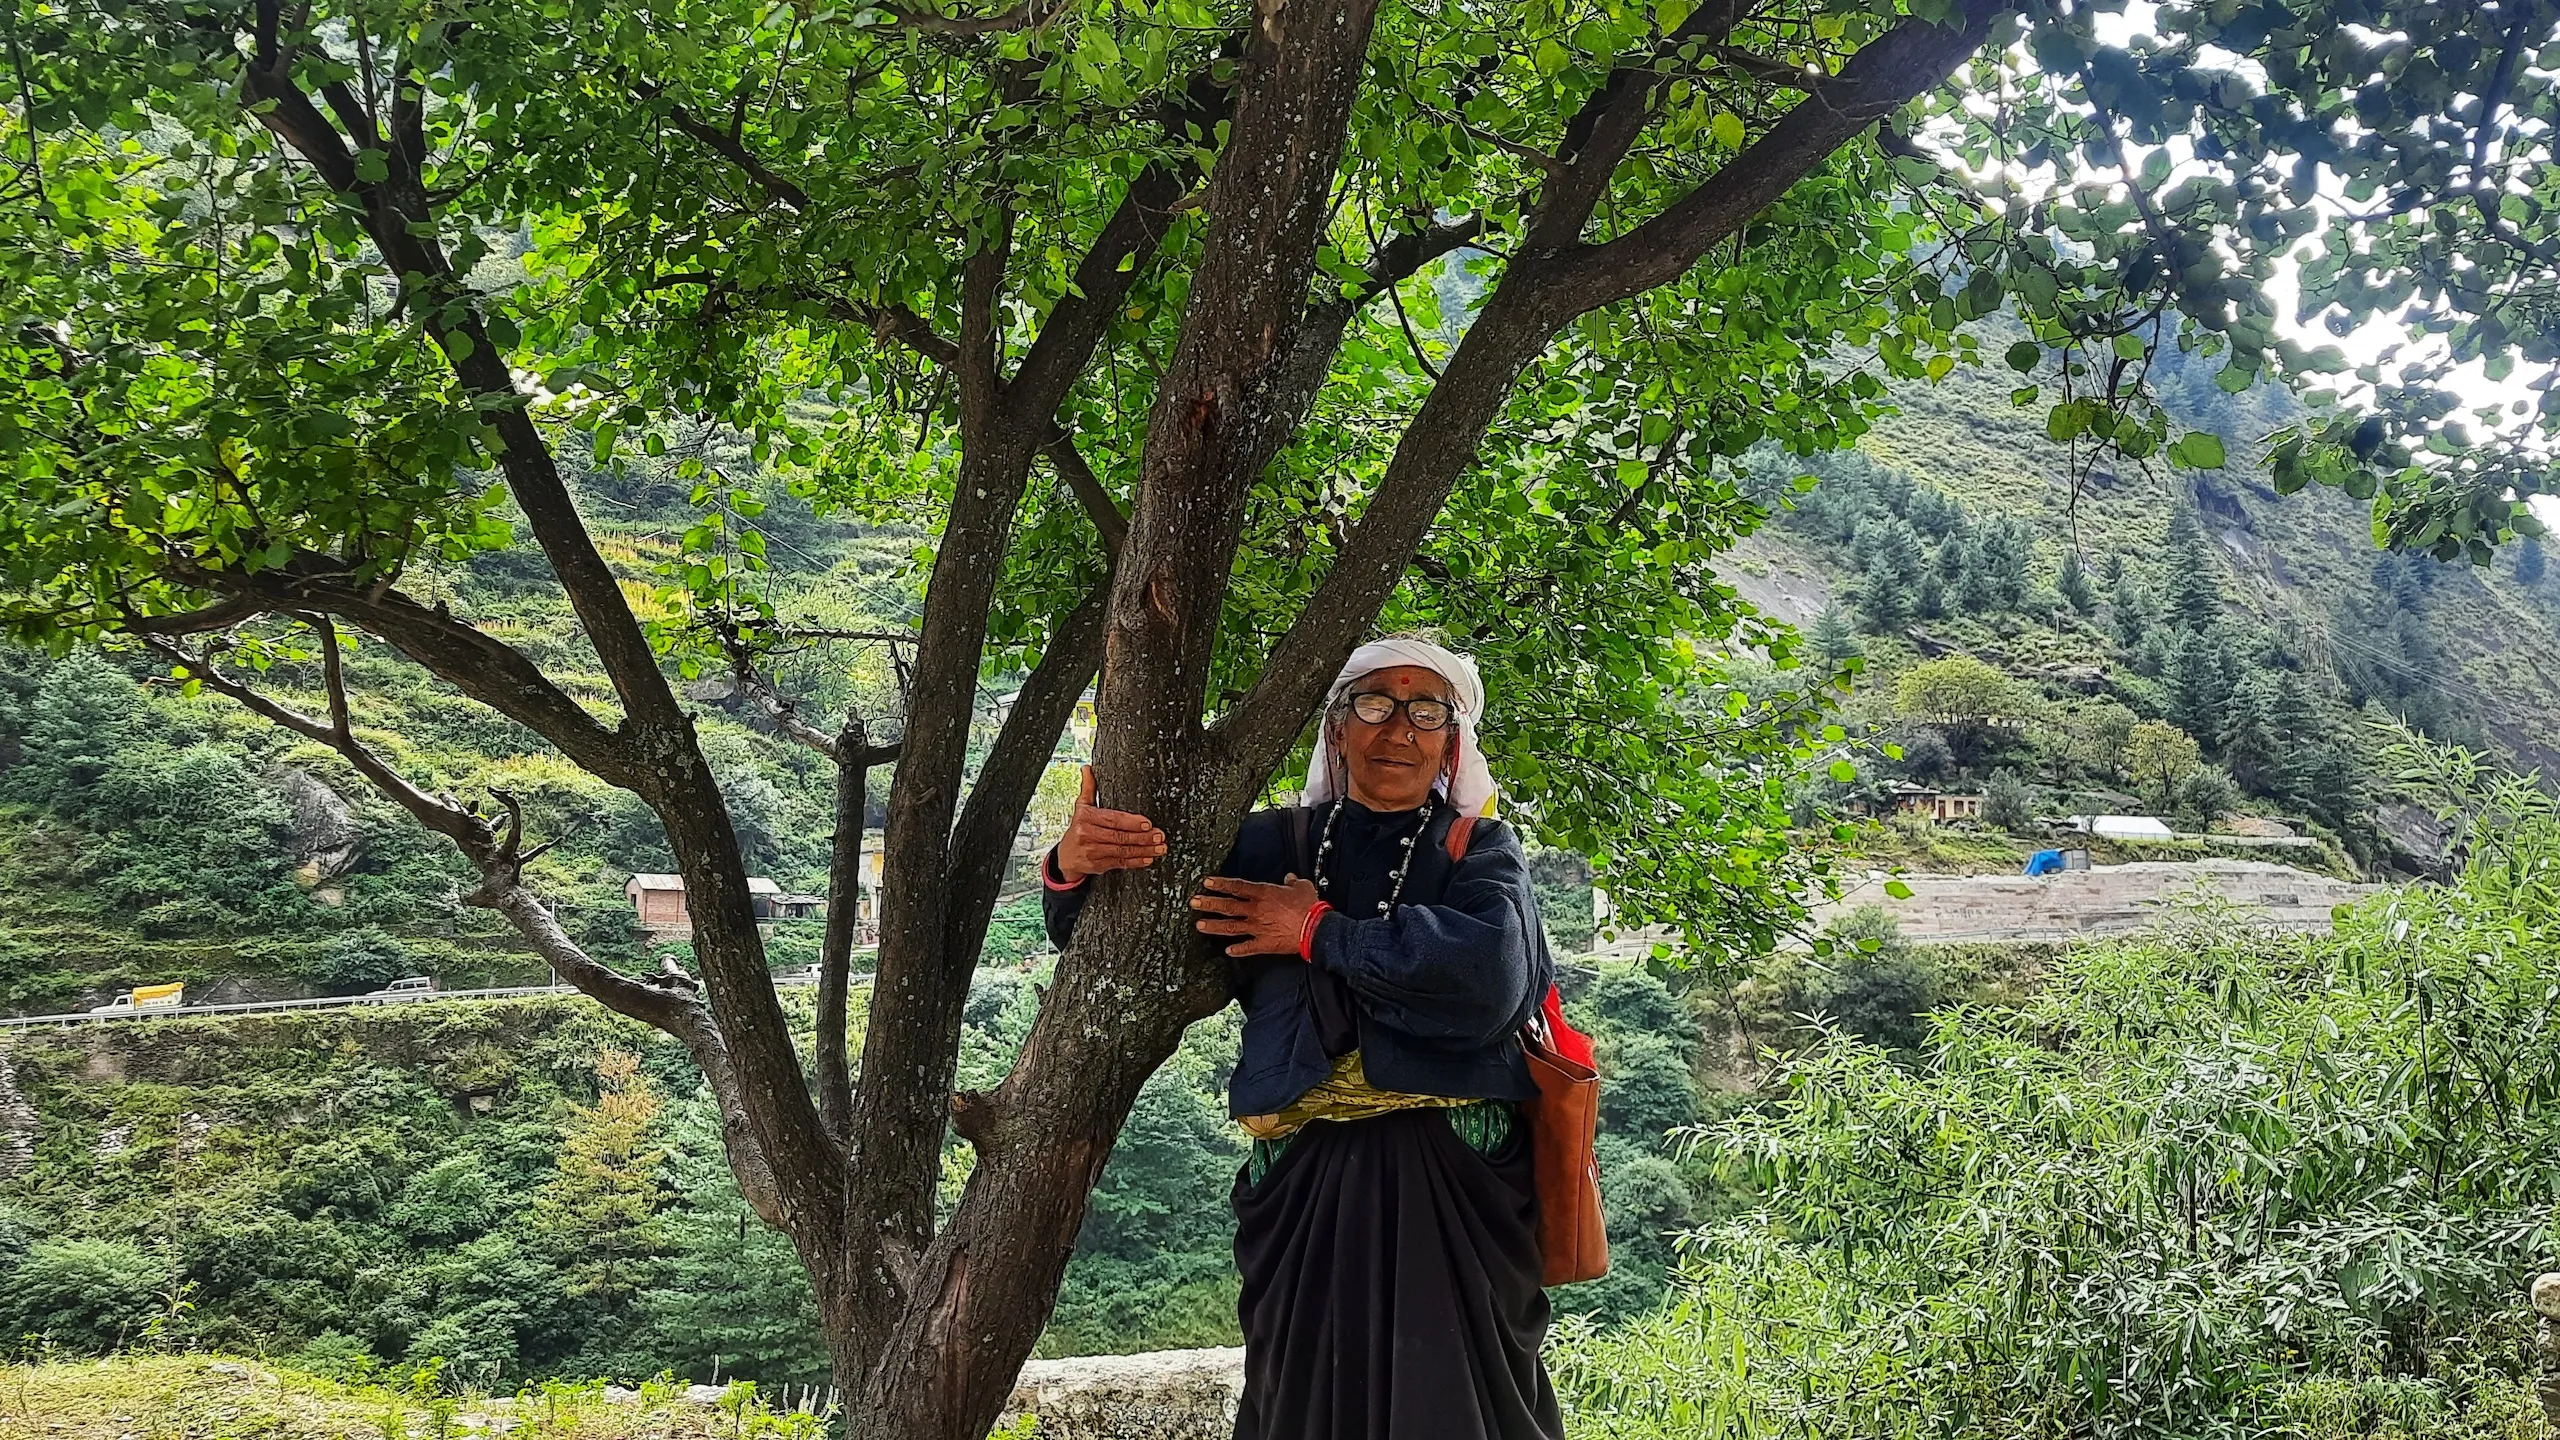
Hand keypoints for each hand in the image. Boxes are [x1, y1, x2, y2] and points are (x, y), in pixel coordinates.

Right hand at [1053, 765, 1163, 882]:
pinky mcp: (1098, 866)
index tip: (1147, 823)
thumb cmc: (1077, 829)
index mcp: (1086, 818)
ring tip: (1159, 847)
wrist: (1065, 857)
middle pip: (1120, 836)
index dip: (1131, 822)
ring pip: (1122, 851)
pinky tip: (1148, 859)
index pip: (1112, 819)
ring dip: (1144, 850)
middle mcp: (1088, 835)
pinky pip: (1120, 863)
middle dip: (1142, 837)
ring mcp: (1093, 852)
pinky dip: (1136, 862)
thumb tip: (1088, 768)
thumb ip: (1089, 788)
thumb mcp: (1081, 807)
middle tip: (1159, 835)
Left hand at [1191, 874, 1320, 957]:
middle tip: (1193, 903)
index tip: (1206, 882)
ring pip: (1230, 927)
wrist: (1315, 928)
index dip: (1220, 884)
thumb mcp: (1302, 887)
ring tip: (1199, 925)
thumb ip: (1292, 882)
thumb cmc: (1308, 905)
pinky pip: (1247, 948)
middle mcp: (1255, 910)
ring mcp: (1257, 928)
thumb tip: (1289, 878)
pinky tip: (1227, 951)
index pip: (1236, 886)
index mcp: (1263, 893)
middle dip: (1208, 904)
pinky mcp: (1264, 944)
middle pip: (1227, 906)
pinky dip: (1237, 950)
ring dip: (1213, 926)